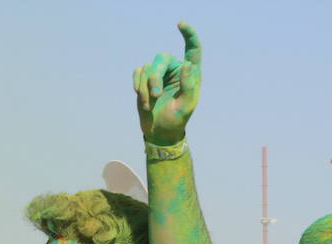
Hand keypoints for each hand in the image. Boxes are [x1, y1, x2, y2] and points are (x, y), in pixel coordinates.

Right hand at [133, 22, 202, 145]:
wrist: (159, 131)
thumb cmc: (176, 120)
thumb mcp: (186, 107)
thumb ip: (188, 86)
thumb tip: (187, 64)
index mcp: (190, 74)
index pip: (193, 48)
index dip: (189, 34)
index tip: (180, 24)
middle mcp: (175, 69)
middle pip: (162, 58)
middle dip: (155, 77)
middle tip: (154, 95)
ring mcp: (159, 72)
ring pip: (147, 68)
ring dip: (145, 87)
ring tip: (148, 105)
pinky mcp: (145, 78)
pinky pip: (138, 73)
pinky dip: (138, 86)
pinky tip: (142, 100)